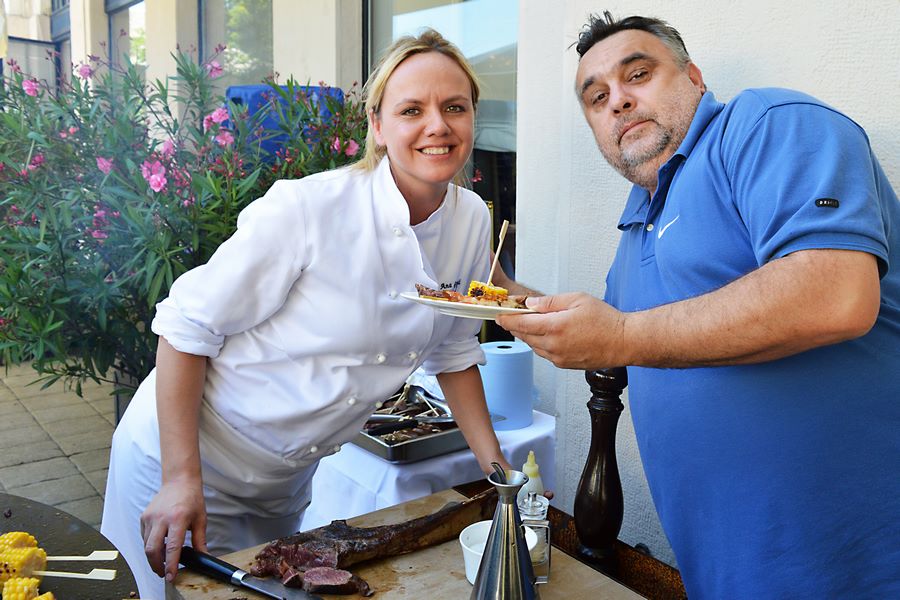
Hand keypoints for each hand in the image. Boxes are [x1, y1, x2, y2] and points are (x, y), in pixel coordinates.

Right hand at [140, 477, 207, 582]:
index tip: (170, 576)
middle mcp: (161, 518)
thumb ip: (200, 541)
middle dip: (156, 566)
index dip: (171, 565)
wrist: (179, 481)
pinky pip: (144, 537)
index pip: (172, 548)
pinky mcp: (144, 517)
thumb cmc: (191, 498)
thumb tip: (204, 557)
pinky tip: (159, 546)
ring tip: (162, 561)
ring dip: (153, 557)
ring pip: (146, 545)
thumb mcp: (200, 519)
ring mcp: (150, 517)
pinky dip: (150, 545)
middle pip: (152, 550)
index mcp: (177, 519)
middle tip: (163, 573)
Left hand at [496, 293, 626, 369]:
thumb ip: (550, 302)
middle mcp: (553, 345)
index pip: (520, 324)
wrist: (624, 342)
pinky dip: (541, 343)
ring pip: (533, 345)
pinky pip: (544, 353)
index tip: (499, 315)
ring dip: (529, 334)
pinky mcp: (564, 364)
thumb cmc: (606, 320)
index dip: (506, 319)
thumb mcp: (577, 299)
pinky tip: (549, 334)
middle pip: (524, 335)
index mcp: (555, 327)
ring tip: (534, 322)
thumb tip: (531, 304)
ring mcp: (558, 357)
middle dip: (516, 325)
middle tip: (514, 315)